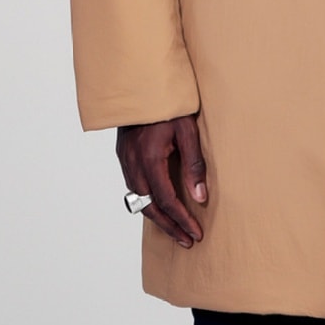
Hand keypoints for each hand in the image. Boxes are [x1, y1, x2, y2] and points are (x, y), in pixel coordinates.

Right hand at [116, 115, 207, 247]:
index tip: (195, 233)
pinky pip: (133, 187)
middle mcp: (134, 165)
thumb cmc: (168, 105)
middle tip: (186, 240)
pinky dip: (146, 202)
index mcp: (150, 160)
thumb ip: (194, 165)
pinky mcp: (124, 155)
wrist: (141, 84)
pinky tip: (158, 205)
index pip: (167, 201)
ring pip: (139, 200)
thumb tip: (200, 197)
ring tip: (175, 228)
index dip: (182, 220)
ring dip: (157, 217)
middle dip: (169, 227)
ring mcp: (126, 161)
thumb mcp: (188, 131)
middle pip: (150, 208)